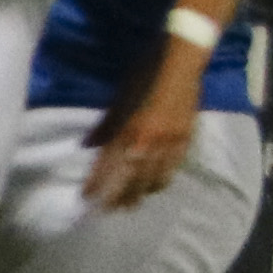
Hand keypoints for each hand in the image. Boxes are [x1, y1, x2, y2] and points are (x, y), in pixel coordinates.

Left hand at [88, 74, 202, 209]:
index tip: (87, 197)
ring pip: (154, 177)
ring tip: (132, 204)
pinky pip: (173, 167)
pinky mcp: (186, 139)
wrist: (181, 61)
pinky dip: (163, 179)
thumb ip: (106, 124)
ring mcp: (170, 142)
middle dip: (119, 196)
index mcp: (128, 130)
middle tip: (109, 211)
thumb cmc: (145, 73)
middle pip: (131, 178)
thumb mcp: (120, 97)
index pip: (108, 165)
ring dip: (141, 193)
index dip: (97, 183)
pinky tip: (156, 186)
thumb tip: (88, 145)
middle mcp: (148, 141)